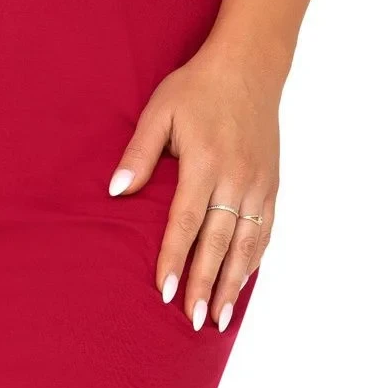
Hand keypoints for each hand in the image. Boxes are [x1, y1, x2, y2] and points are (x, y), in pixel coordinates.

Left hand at [107, 46, 279, 333]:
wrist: (249, 67)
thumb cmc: (197, 88)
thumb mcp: (160, 111)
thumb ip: (139, 154)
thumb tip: (116, 192)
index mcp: (204, 162)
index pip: (186, 222)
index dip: (175, 259)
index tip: (165, 292)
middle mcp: (235, 179)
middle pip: (218, 242)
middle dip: (205, 284)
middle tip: (193, 320)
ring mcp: (258, 184)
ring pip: (246, 244)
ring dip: (233, 283)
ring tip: (219, 318)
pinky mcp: (271, 185)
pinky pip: (264, 230)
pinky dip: (253, 261)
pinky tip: (242, 283)